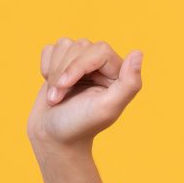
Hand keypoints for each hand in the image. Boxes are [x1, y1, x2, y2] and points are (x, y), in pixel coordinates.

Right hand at [27, 37, 142, 147]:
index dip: (78, 65)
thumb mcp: (108, 107)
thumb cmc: (80, 125)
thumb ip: (129, 83)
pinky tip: (51, 86)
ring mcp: (82, 64)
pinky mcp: (62, 64)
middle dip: (63, 72)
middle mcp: (102, 66)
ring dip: (53, 72)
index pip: (100, 50)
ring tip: (56, 96)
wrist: (52, 137)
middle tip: (57, 98)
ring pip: (64, 45)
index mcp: (119, 75)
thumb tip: (138, 53)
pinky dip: (45, 67)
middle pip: (80, 45)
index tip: (64, 85)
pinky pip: (50, 49)